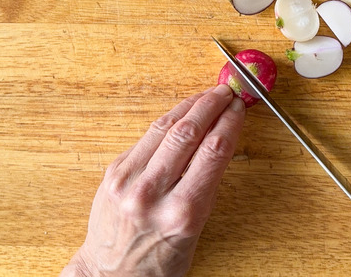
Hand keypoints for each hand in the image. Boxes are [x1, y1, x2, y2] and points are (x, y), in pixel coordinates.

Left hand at [61, 85, 244, 276]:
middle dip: (211, 106)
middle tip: (226, 92)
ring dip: (189, 106)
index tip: (239, 108)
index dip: (229, 122)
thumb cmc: (158, 260)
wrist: (111, 274)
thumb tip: (221, 139)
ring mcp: (128, 181)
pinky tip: (181, 113)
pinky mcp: (113, 172)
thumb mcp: (196, 228)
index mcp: (182, 212)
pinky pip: (145, 138)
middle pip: (188, 133)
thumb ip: (206, 184)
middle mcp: (152, 194)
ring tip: (207, 95)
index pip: (213, 152)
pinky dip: (167, 121)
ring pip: (164, 128)